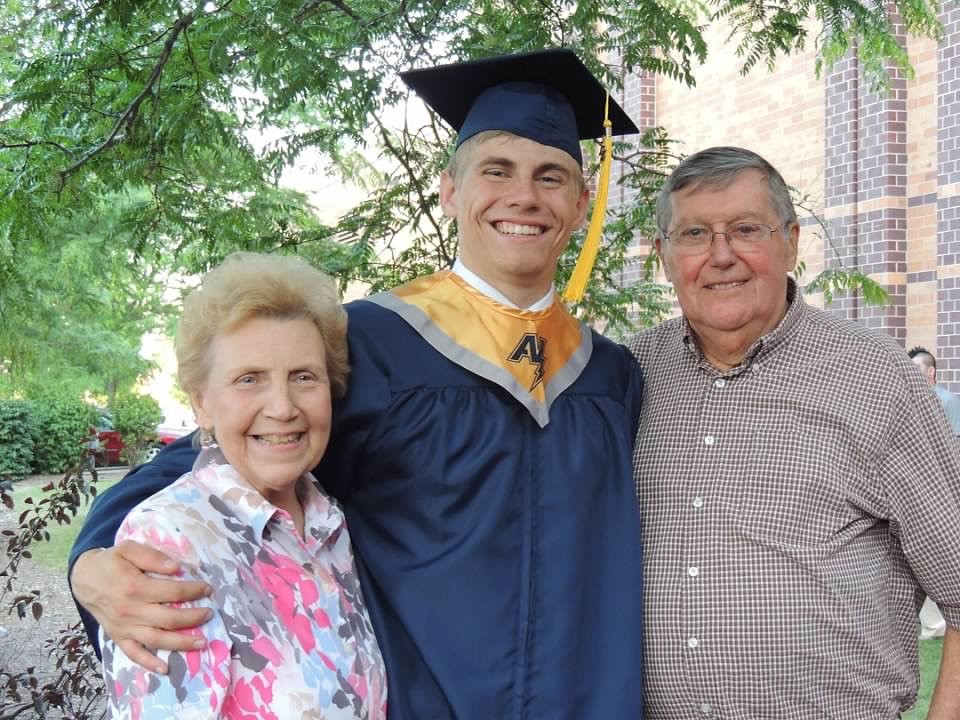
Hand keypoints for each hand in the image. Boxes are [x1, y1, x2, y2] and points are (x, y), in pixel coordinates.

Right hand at [71, 540, 212, 673]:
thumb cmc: (111, 562)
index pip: (173, 592)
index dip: (194, 591)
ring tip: (202, 643)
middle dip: (194, 618)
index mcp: (136, 587)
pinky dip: (149, 663)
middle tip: (210, 614)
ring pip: (157, 640)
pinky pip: (133, 654)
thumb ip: (152, 556)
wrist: (83, 578)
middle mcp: (131, 611)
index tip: (207, 589)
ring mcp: (124, 627)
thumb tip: (176, 567)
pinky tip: (165, 668)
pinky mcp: (118, 637)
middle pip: (169, 619)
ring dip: (181, 643)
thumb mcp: (128, 548)